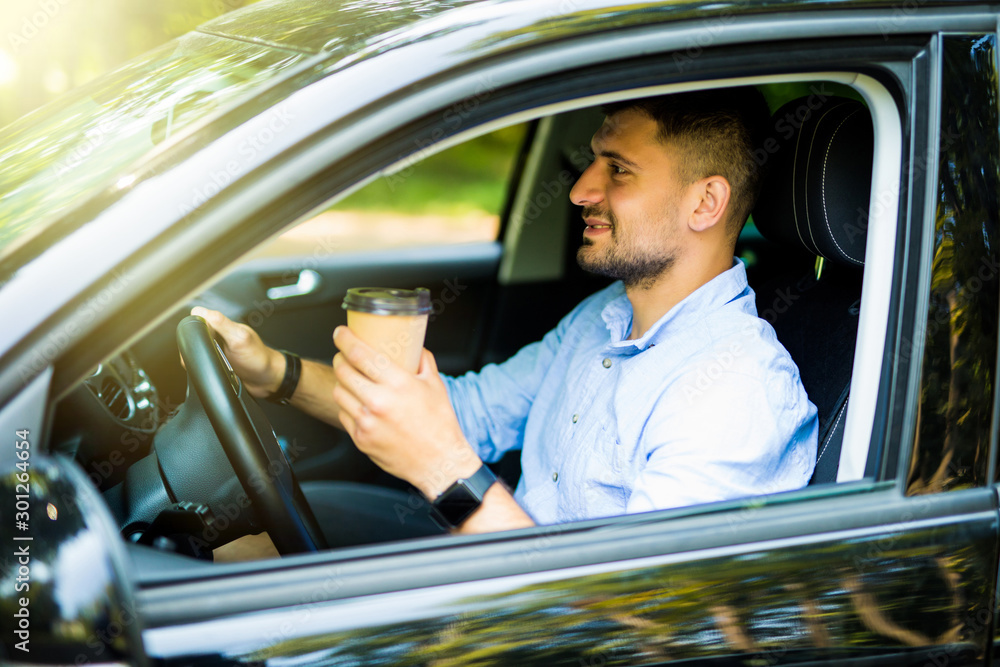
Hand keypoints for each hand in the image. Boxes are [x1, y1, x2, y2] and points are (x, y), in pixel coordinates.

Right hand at [190, 307, 284, 398]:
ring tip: (218, 363)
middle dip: (198, 346)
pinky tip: (215, 371)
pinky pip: (204, 363)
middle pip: (196, 335)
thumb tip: (201, 311)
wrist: (267, 381)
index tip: (200, 337)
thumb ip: (222, 324)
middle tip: (214, 354)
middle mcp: (220, 336)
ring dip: (202, 359)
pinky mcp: (217, 363)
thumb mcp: (239, 339)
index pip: (200, 318)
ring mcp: (218, 350)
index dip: (195, 326)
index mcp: (224, 326)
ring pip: (198, 350)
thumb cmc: (258, 358)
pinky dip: (206, 368)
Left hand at [331, 325, 480, 498]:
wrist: (438, 462)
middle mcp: (378, 401)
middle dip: (340, 358)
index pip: (359, 353)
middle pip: (343, 370)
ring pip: (339, 392)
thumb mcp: (435, 385)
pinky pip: (343, 413)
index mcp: (397, 383)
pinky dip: (347, 404)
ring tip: (351, 378)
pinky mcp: (360, 438)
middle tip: (345, 355)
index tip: (340, 333)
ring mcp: (366, 421)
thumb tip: (414, 347)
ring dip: (342, 381)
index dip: (344, 339)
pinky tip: (358, 402)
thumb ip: (423, 361)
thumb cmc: (440, 424)